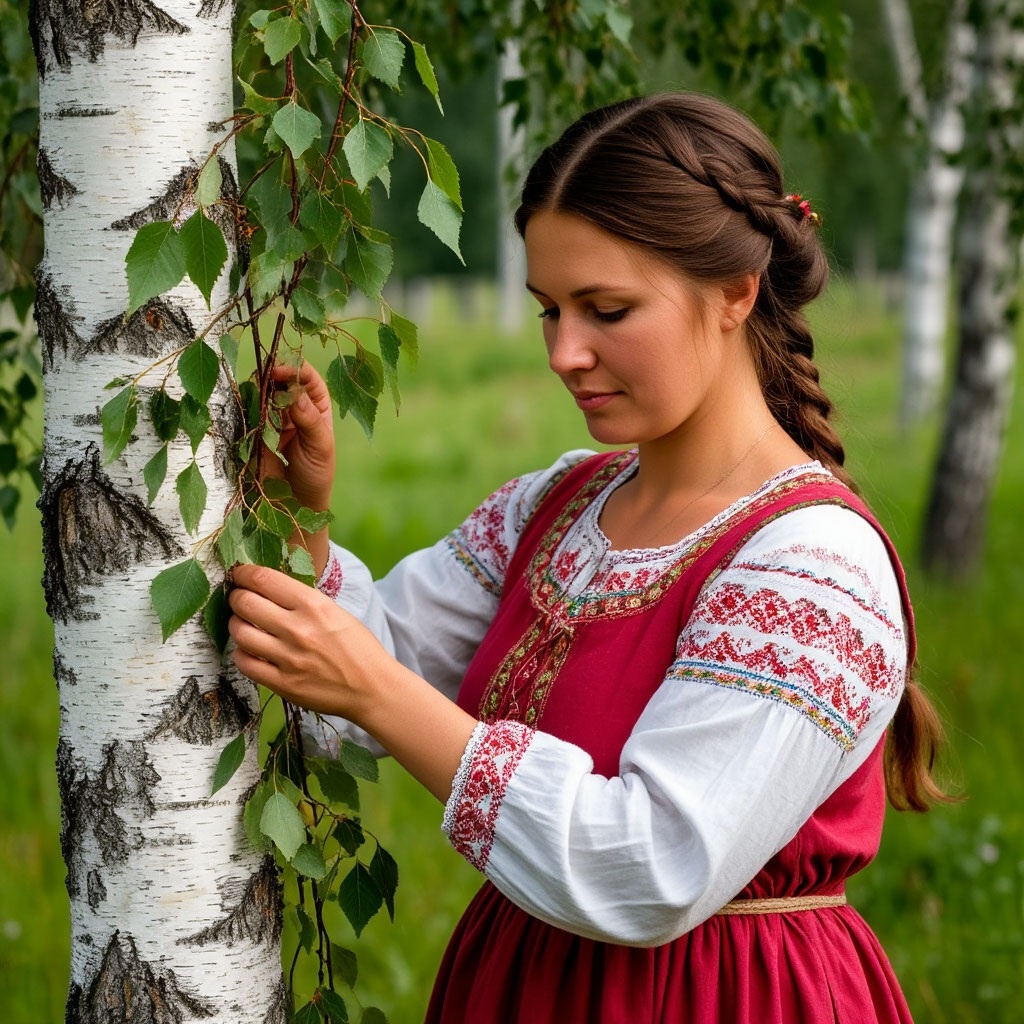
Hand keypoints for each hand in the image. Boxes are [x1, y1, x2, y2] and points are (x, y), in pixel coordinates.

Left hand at [228, 562, 385, 721]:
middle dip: (236, 598)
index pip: (263, 579)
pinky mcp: (282, 683)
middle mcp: (297, 628)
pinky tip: (251, 650)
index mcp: (313, 605)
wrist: (372, 687)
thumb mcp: (334, 611)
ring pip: (240, 632)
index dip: (243, 573)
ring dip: (236, 625)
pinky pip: (244, 662)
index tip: (240, 575)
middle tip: (239, 599)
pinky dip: (242, 653)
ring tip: (244, 625)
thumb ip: (302, 600)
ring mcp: (288, 658)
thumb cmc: (357, 646)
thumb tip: (268, 588)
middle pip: (245, 603)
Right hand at [262, 362, 334, 515]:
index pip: (308, 379)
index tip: (283, 371)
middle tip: (264, 377)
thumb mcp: (320, 447)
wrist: (296, 503)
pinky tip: (246, 406)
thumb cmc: (316, 474)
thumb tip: (296, 395)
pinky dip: (247, 406)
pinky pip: (249, 412)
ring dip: (259, 389)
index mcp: (317, 407)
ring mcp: (274, 419)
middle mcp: (295, 408)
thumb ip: (310, 421)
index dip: (296, 370)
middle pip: (283, 382)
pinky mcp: (256, 431)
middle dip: (274, 376)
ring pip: (264, 394)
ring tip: (255, 391)